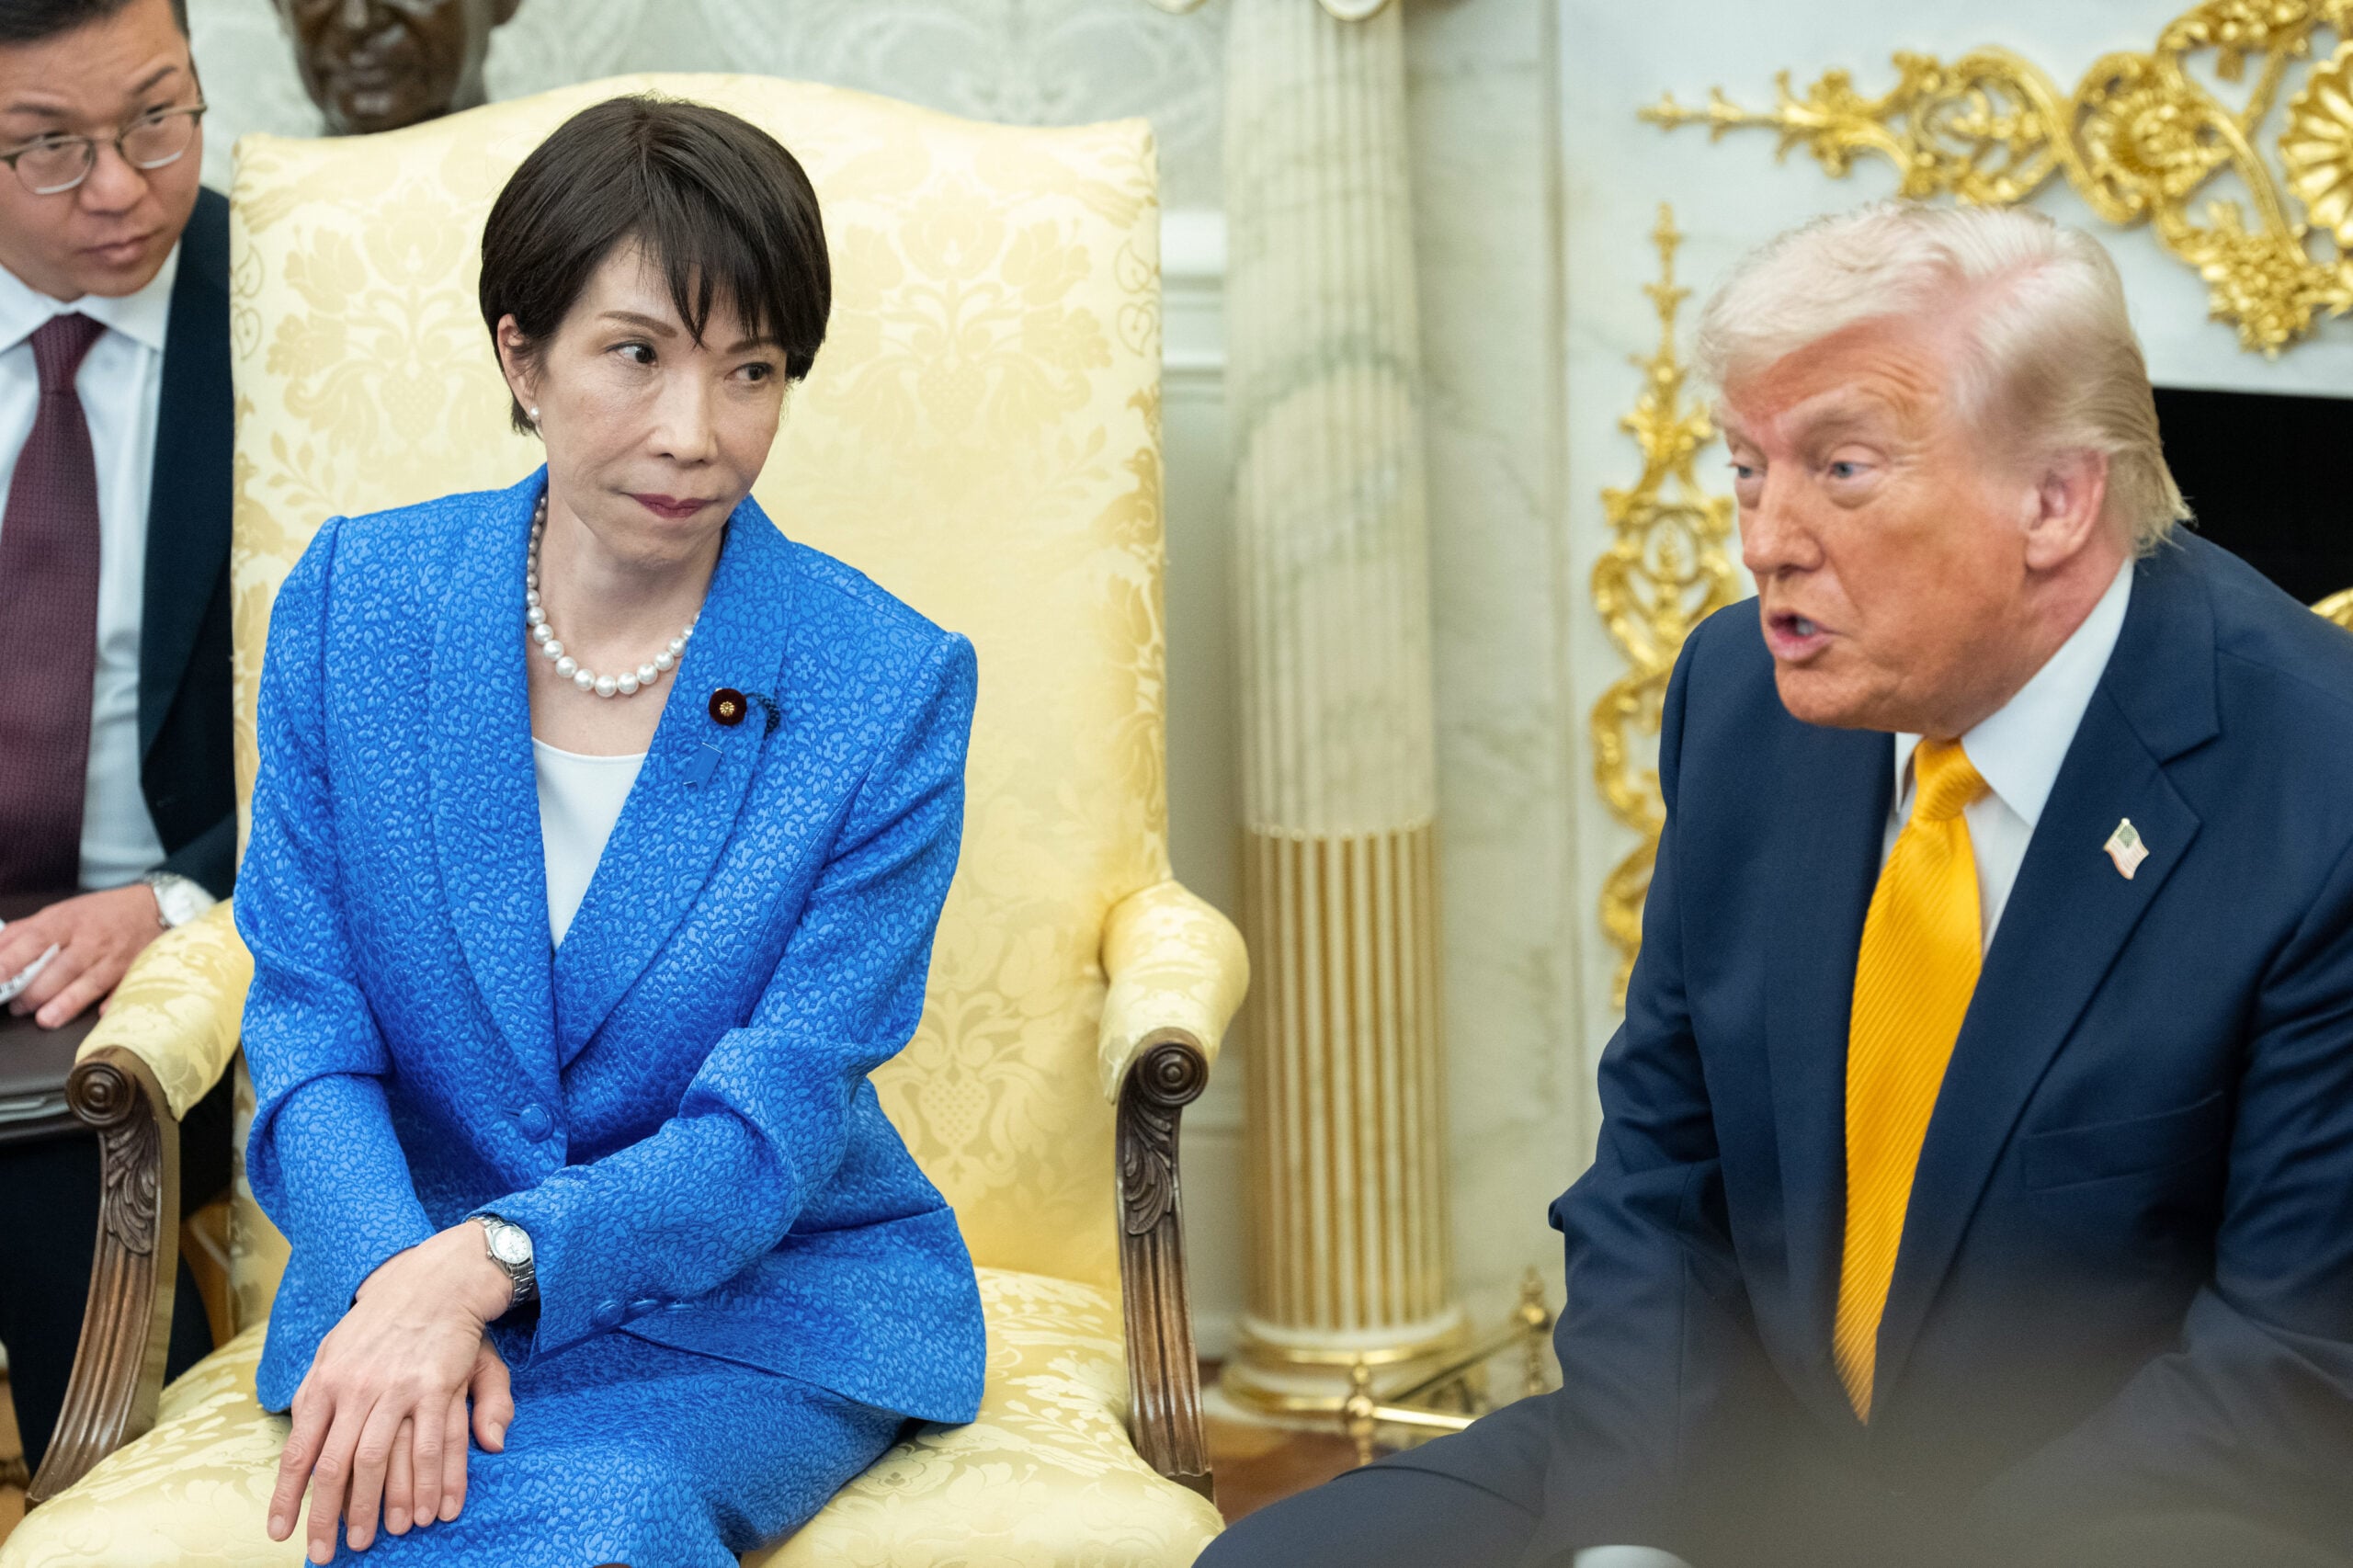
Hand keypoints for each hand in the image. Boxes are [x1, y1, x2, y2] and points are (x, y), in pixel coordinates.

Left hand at [0, 884, 161, 1028]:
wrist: (152, 907)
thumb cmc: (99, 913)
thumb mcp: (58, 913)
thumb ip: (23, 933)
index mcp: (67, 921)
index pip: (35, 940)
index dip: (12, 960)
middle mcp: (92, 940)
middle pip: (62, 967)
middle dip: (37, 991)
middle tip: (17, 1007)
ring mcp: (115, 957)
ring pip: (90, 982)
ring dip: (67, 1002)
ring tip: (46, 1019)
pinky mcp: (136, 971)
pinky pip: (126, 989)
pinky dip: (115, 1002)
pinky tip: (101, 1013)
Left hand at [268, 1222, 517, 1560]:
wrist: (433, 1279)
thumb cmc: (380, 1321)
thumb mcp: (334, 1351)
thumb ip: (317, 1398)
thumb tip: (299, 1444)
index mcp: (325, 1382)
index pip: (298, 1451)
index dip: (287, 1497)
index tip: (280, 1534)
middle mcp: (355, 1388)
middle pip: (334, 1467)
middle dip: (328, 1517)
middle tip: (325, 1554)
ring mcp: (396, 1388)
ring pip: (378, 1462)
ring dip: (376, 1508)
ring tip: (374, 1541)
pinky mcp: (436, 1386)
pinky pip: (430, 1446)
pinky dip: (431, 1484)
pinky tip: (432, 1511)